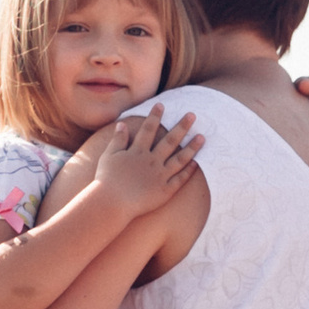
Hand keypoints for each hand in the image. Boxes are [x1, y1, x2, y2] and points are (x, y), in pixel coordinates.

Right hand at [86, 109, 204, 217]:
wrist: (112, 203)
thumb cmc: (106, 180)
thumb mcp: (108, 156)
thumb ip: (117, 140)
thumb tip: (122, 124)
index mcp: (138, 152)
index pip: (148, 130)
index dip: (155, 116)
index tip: (162, 105)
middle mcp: (152, 161)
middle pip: (170, 141)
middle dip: (182, 127)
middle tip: (193, 115)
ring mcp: (160, 176)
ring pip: (180, 159)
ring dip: (192, 147)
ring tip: (202, 137)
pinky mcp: (165, 191)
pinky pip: (180, 179)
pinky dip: (189, 171)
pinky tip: (196, 163)